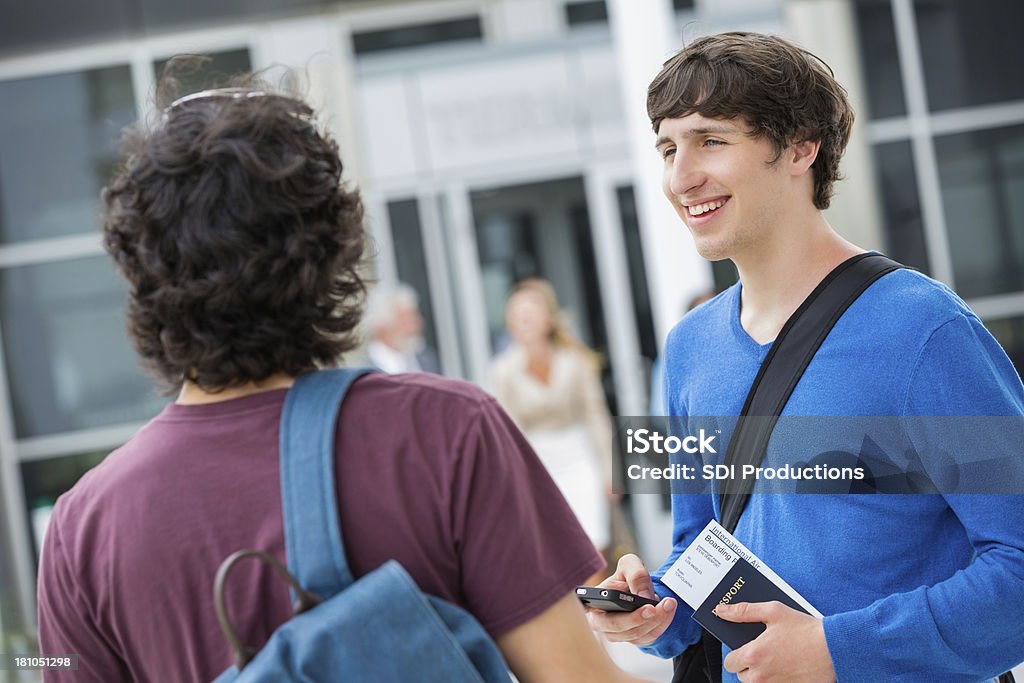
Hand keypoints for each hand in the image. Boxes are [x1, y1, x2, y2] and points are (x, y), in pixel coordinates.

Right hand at [584, 553, 676, 645]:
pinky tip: (668, 610)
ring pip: (635, 634)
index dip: (606, 604)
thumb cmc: (628, 576)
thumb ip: (636, 574)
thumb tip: (642, 595)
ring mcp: (617, 634)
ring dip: (655, 620)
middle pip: (616, 627)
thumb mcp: (630, 565)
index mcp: (591, 602)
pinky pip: (648, 637)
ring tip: (668, 603)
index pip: (590, 607)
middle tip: (653, 608)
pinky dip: (661, 624)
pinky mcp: (634, 639)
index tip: (622, 595)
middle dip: (637, 618)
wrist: (641, 588)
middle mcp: (600, 622)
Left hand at [717, 601, 835, 682]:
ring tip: (776, 660)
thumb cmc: (806, 629)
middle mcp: (762, 675)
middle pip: (741, 676)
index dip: (735, 654)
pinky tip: (786, 668)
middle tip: (763, 652)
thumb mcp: (773, 611)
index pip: (729, 662)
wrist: (834, 649)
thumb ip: (743, 611)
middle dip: (748, 665)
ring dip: (761, 675)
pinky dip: (776, 680)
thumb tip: (722, 611)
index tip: (743, 649)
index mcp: (754, 655)